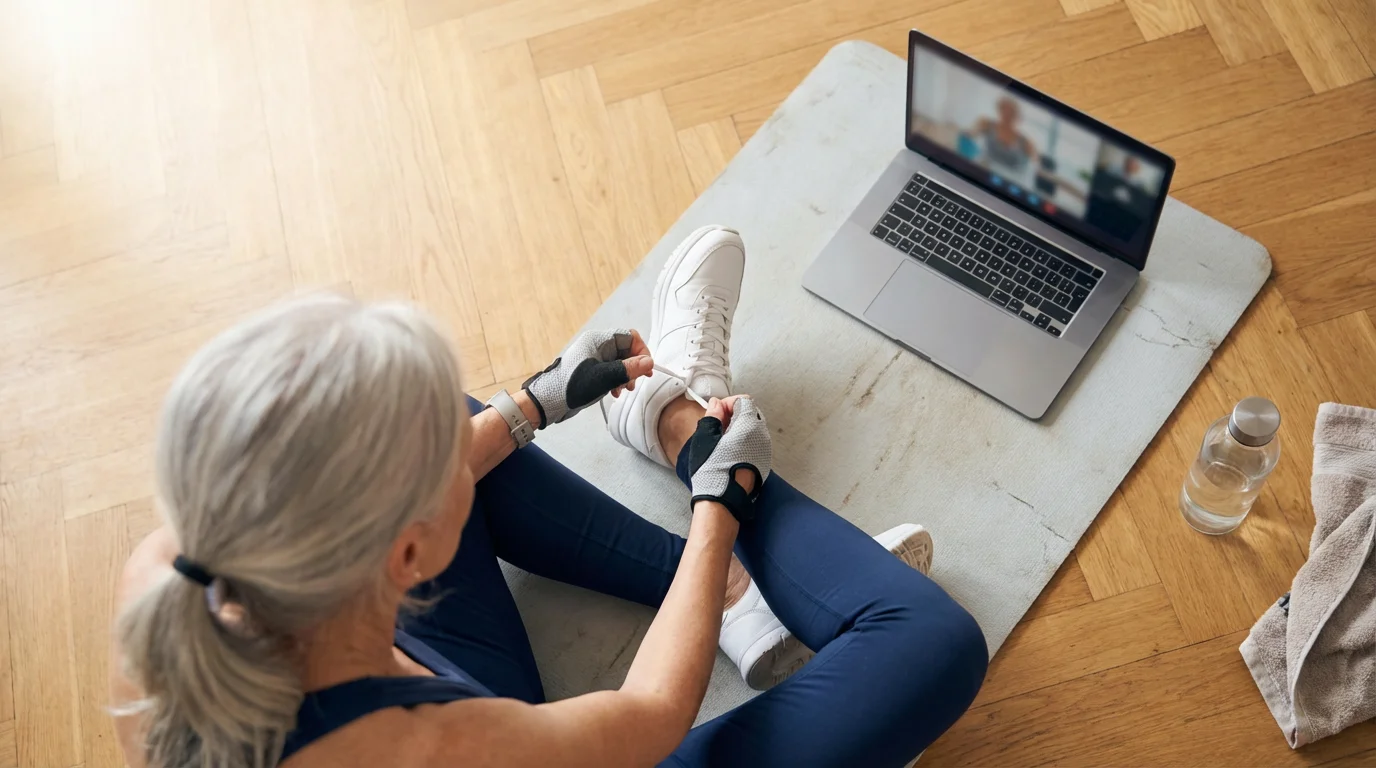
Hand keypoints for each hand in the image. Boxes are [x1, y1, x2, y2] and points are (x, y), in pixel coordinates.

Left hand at [523, 329, 653, 427]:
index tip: (646, 369)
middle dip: (634, 366)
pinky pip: (611, 371)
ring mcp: (594, 358)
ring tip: (624, 390)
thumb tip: (649, 362)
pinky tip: (614, 392)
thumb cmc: (573, 386)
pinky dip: (617, 380)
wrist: (549, 400)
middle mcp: (597, 346)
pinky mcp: (592, 371)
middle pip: (626, 350)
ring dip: (626, 376)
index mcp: (598, 340)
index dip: (641, 351)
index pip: (629, 337)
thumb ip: (628, 369)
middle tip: (634, 383)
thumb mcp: (603, 378)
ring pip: (620, 362)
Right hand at [686, 396, 771, 521]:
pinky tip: (729, 452)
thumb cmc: (712, 469)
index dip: (728, 403)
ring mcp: (765, 451)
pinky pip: (755, 444)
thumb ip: (713, 416)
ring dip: (738, 428)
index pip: (744, 401)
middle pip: (751, 413)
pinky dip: (744, 441)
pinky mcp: (763, 463)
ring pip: (754, 429)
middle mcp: (762, 436)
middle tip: (716, 425)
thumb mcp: (705, 438)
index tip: (715, 412)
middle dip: (734, 414)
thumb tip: (717, 404)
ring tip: (720, 439)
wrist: (722, 501)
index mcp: (749, 426)